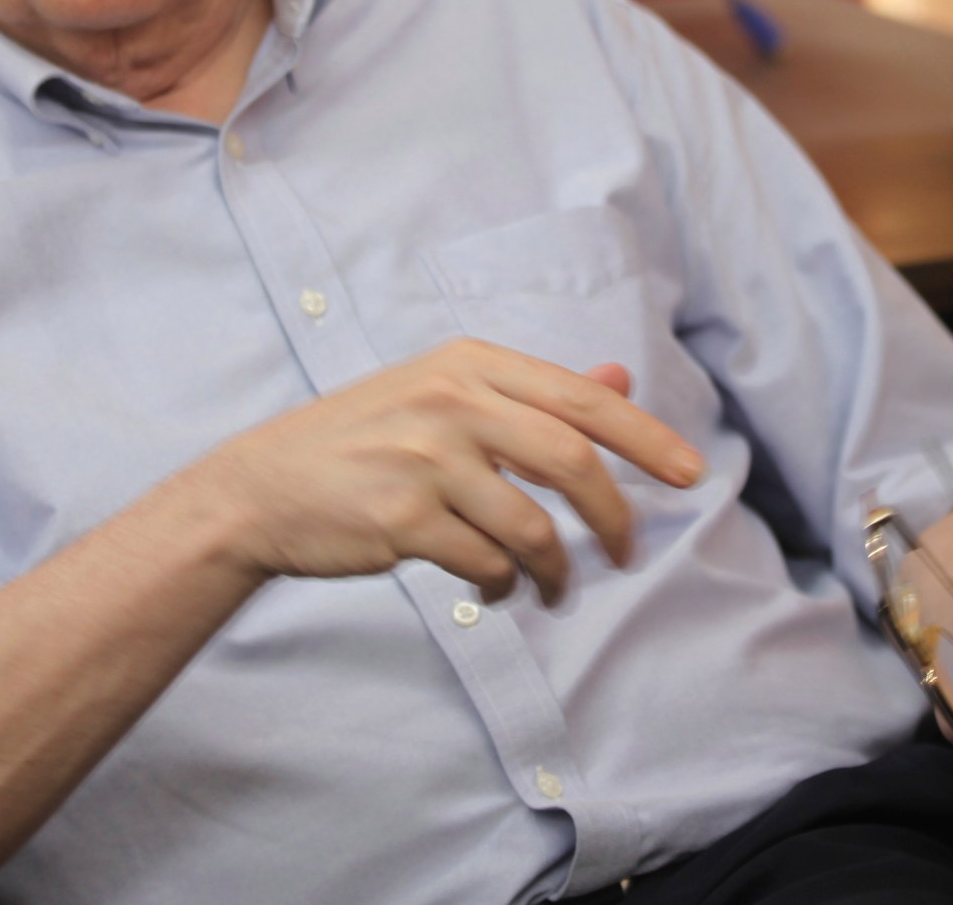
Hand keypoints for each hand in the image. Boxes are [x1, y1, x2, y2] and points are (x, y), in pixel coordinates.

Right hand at [202, 338, 705, 605]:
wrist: (260, 489)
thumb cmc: (361, 442)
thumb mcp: (442, 393)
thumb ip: (530, 392)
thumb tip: (618, 377)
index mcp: (469, 362)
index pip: (582, 398)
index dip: (648, 437)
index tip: (692, 473)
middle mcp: (452, 401)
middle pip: (573, 460)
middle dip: (615, 516)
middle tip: (625, 554)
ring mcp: (426, 460)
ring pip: (533, 526)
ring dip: (556, 571)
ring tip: (550, 590)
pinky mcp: (403, 518)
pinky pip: (487, 565)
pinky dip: (504, 586)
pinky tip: (493, 588)